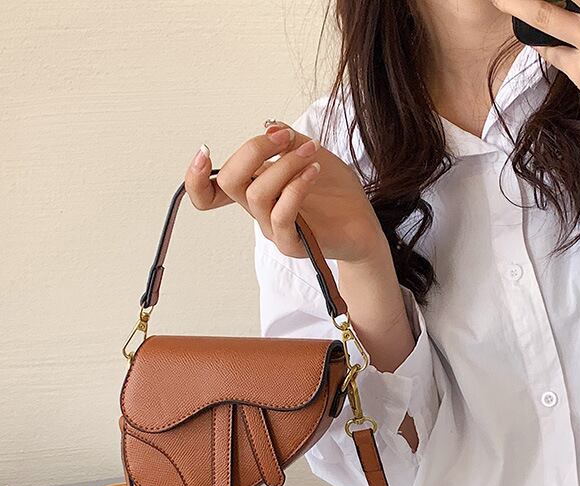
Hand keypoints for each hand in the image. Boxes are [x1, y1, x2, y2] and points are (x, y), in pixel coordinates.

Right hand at [184, 123, 388, 265]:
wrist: (364, 224)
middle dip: (253, 150)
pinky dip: (296, 187)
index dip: (195, 178)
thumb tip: (269, 126)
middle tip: (285, 137)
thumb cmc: (337, 193)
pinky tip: (313, 172)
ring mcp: (274, 229)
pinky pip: (282, 216)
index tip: (205, 150)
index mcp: (256, 189)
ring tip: (310, 153)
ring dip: (283, 165)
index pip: (210, 193)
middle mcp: (259, 211)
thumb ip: (290, 141)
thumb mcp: (313, 154)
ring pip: (257, 195)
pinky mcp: (293, 244)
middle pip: (229, 181)